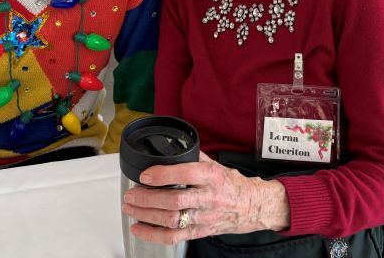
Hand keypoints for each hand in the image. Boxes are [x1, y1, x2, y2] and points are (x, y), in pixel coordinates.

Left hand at [121, 152, 289, 244]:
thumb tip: (170, 148)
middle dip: (148, 198)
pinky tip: (139, 228)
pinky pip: (175, 237)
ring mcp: (204, 217)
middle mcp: (209, 197)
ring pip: (172, 220)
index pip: (185, 174)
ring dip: (146, 215)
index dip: (162, 175)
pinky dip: (153, 234)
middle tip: (131, 194)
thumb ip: (193, 157)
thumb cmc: (232, 184)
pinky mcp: (200, 232)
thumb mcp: (216, 165)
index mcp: (212, 176)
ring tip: (130, 207)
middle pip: (175, 201)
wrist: (253, 206)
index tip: (145, 174)